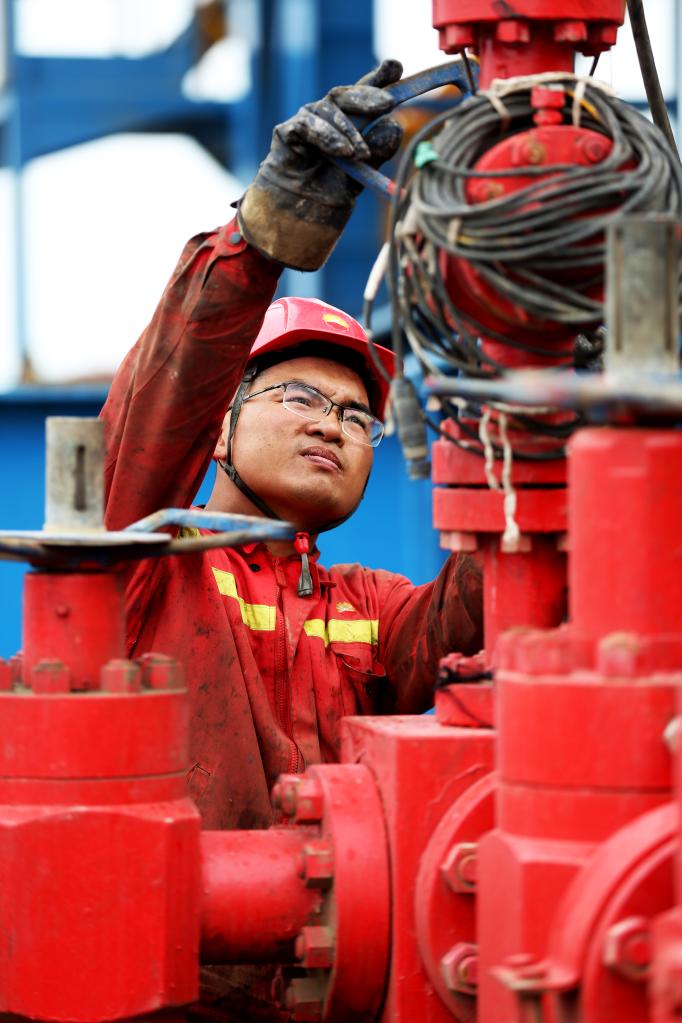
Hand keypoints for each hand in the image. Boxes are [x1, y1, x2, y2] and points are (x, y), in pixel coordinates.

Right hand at [238, 60, 403, 270]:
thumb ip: (378, 151)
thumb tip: (394, 124)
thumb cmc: (330, 192)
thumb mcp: (363, 174)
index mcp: (349, 122)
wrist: (300, 216)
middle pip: (346, 94)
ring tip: (360, 154)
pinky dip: (327, 136)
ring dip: (349, 130)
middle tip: (387, 104)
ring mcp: (307, 120)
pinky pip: (307, 124)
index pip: (364, 94)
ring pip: (329, 109)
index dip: (379, 77)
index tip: (397, 66)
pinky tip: (341, 152)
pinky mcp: (288, 131)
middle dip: (368, 95)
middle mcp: (327, 116)